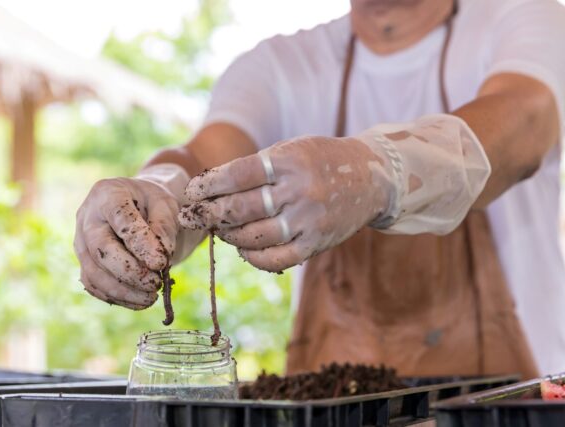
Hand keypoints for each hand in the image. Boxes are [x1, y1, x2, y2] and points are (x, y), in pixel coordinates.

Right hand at [74, 164, 202, 308]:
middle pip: (101, 249)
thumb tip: (161, 256)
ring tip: (152, 297)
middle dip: (130, 271)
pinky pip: (95, 286)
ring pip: (95, 273)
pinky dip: (118, 298)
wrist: (139, 208)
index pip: (120, 217)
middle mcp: (87, 218)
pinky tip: (141, 302)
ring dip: (124, 290)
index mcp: (107, 194)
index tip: (161, 262)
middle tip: (156, 283)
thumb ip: (164, 225)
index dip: (140, 242)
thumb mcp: (165, 204)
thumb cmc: (152, 204)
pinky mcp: (85, 263)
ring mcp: (81, 242)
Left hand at [179, 115, 490, 272]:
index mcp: (291, 161)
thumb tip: (212, 190)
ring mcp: (310, 219)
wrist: (370, 176)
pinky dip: (254, 257)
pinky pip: (278, 258)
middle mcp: (300, 190)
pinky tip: (244, 248)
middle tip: (196, 215)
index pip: (238, 175)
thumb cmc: (321, 159)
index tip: (194, 192)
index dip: (209, 185)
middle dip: (211, 213)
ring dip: (229, 235)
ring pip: (256, 236)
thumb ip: (257, 167)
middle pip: (241, 208)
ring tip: (221, 229)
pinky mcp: (317, 242)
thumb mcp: (291, 149)